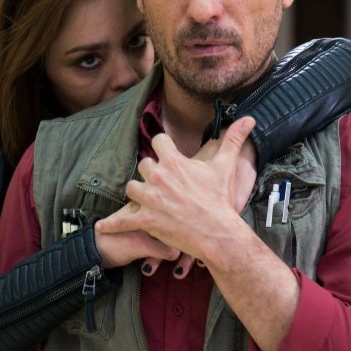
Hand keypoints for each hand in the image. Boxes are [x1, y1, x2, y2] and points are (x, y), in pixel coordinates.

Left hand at [96, 117, 257, 267]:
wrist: (217, 232)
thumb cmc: (220, 199)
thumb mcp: (226, 166)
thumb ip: (234, 139)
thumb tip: (249, 119)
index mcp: (174, 162)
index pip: (157, 141)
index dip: (161, 146)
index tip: (165, 152)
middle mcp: (158, 177)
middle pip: (143, 165)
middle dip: (150, 172)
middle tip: (161, 182)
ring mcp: (150, 199)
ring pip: (131, 187)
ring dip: (137, 192)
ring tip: (145, 199)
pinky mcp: (145, 220)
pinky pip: (122, 221)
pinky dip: (112, 224)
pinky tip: (102, 226)